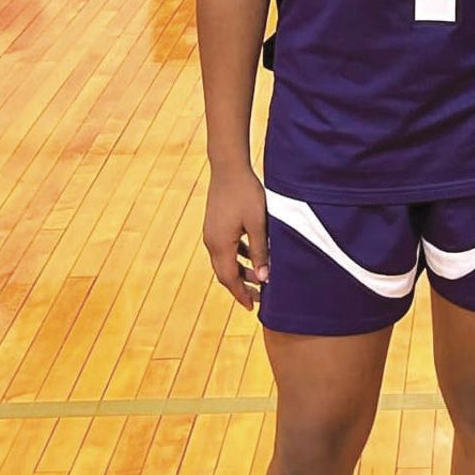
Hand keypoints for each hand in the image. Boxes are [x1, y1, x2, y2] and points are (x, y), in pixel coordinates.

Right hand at [203, 167, 268, 309]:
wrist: (228, 167)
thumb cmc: (246, 193)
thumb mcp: (258, 224)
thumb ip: (260, 252)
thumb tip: (263, 278)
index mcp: (221, 245)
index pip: (229, 279)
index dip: (241, 294)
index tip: (252, 307)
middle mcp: (211, 242)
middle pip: (225, 273)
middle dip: (241, 286)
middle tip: (258, 297)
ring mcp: (211, 233)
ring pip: (225, 260)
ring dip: (241, 270)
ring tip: (259, 277)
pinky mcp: (215, 224)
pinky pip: (225, 248)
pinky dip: (237, 256)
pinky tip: (251, 254)